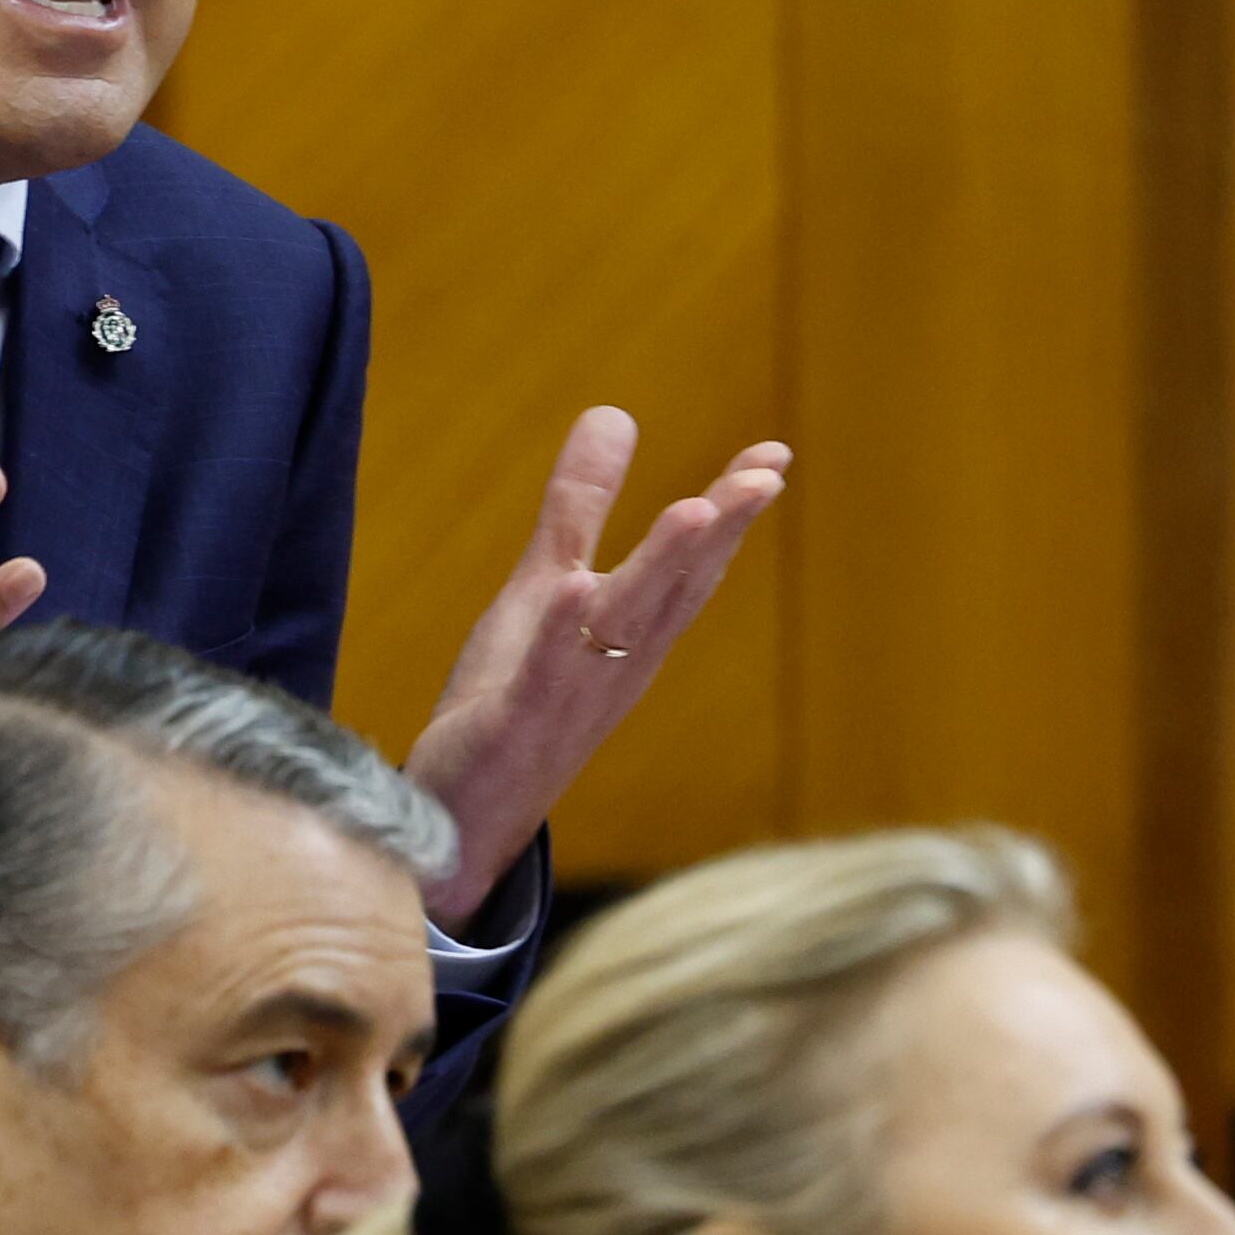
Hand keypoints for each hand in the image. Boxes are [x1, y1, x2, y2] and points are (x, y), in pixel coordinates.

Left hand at [405, 408, 789, 923]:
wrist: (461, 820)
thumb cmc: (513, 700)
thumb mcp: (545, 586)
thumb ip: (581, 505)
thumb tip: (615, 413)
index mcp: (633, 634)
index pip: (691, 565)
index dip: (732, 510)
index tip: (773, 454)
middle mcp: (618, 666)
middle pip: (675, 592)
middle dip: (720, 533)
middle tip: (765, 476)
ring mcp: (570, 699)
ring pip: (622, 629)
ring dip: (660, 572)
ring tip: (694, 511)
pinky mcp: (513, 728)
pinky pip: (541, 678)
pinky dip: (559, 638)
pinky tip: (571, 591)